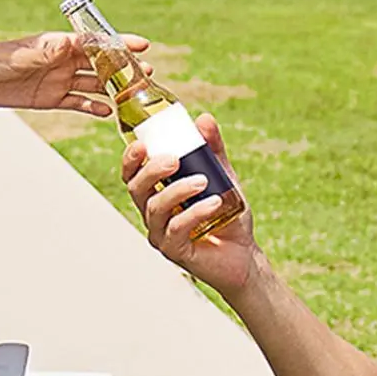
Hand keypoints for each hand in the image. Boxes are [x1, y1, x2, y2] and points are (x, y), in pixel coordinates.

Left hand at [0, 31, 150, 115]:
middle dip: (123, 68)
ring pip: (94, 85)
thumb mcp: (23, 55)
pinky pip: (78, 103)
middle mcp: (62, 61)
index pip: (96, 43)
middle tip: (147, 74)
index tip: (142, 45)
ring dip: (114, 90)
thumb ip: (49, 52)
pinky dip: (94, 108)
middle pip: (100, 65)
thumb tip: (73, 43)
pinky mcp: (51, 98)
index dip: (119, 43)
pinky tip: (108, 114)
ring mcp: (58, 80)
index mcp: (59, 46)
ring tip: (135, 96)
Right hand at [123, 114, 258, 296]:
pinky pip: (176, 229)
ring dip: (177, 191)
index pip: (132, 174)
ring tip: (203, 181)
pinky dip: (194, 213)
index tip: (142, 144)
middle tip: (175, 160)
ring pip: (155, 208)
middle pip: (136, 189)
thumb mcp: (223, 178)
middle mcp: (154, 215)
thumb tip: (204, 119)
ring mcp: (162, 235)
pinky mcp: (175, 252)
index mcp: (157, 194)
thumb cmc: (229, 218)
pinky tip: (213, 203)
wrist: (245, 256)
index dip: (130, 159)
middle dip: (151, 171)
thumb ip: (213, 151)